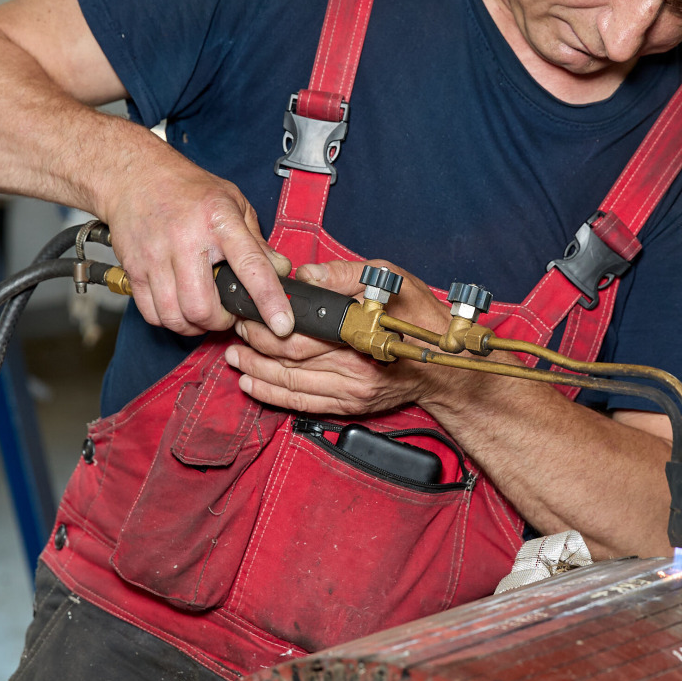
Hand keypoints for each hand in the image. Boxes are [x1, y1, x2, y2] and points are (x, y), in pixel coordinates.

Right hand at [96, 142, 292, 336]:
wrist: (136, 175)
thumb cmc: (188, 189)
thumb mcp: (233, 202)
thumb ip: (256, 240)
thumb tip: (280, 270)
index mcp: (219, 220)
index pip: (250, 265)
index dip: (268, 299)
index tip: (282, 324)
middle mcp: (185, 240)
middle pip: (202, 307)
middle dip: (220, 321)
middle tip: (227, 312)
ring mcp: (155, 256)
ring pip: (175, 317)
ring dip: (194, 325)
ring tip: (203, 311)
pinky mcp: (134, 268)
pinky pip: (152, 314)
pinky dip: (170, 320)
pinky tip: (179, 307)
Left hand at [226, 259, 455, 415]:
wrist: (446, 368)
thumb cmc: (420, 318)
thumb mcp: (390, 280)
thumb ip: (345, 274)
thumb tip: (305, 274)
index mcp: (360, 336)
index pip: (301, 334)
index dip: (267, 326)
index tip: (248, 312)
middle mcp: (353, 370)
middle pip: (289, 361)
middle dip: (255, 346)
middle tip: (236, 331)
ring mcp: (351, 393)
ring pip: (290, 385)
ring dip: (256, 372)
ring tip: (235, 358)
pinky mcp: (350, 406)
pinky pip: (302, 404)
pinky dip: (272, 395)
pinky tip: (252, 384)